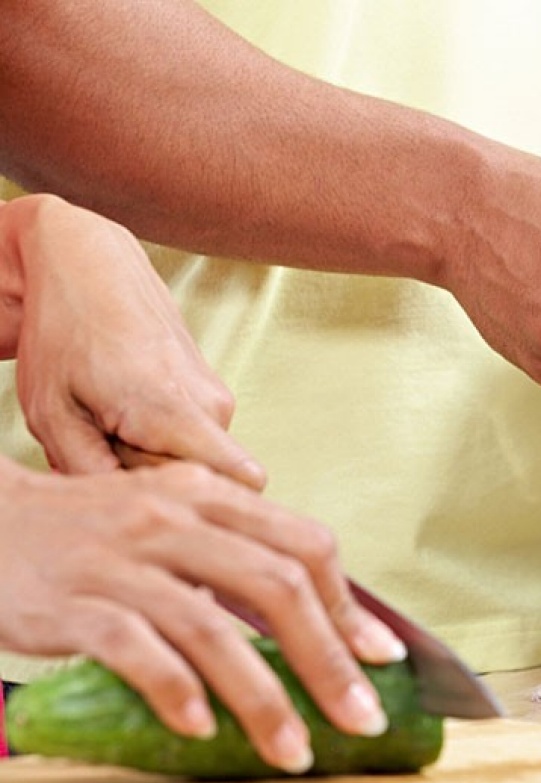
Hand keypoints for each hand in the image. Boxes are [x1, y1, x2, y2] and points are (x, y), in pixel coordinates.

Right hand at [0, 459, 407, 773]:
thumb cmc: (89, 534)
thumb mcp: (171, 520)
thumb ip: (235, 554)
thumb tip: (318, 620)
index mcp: (208, 496)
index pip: (304, 545)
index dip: (349, 606)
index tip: (382, 659)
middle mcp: (172, 519)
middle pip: (276, 587)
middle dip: (328, 661)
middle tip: (359, 719)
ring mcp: (121, 560)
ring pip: (212, 629)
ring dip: (263, 698)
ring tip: (291, 750)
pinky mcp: (72, 603)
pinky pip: (136, 648)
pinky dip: (175, 691)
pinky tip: (199, 727)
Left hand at [5, 194, 265, 487]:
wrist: (88, 263)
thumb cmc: (65, 332)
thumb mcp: (52, 415)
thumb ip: (91, 475)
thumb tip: (127, 514)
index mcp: (175, 412)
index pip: (241, 486)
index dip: (199, 506)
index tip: (145, 498)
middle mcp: (213, 406)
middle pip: (201, 481)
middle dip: (151, 480)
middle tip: (101, 448)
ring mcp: (217, 397)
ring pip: (194, 459)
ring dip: (148, 456)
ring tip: (106, 422)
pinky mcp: (212, 391)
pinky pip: (193, 438)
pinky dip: (155, 437)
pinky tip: (120, 410)